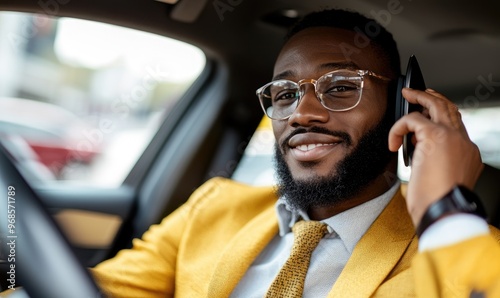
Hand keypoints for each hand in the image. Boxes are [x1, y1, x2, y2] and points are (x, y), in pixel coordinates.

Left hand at [388, 88, 483, 225]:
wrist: (444, 211)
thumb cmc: (439, 204)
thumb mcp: (439, 181)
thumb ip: (433, 164)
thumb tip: (418, 157)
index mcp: (467, 154)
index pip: (455, 127)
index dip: (438, 119)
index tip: (423, 118)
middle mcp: (463, 142)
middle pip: (450, 110)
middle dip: (433, 99)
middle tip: (418, 94)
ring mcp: (452, 137)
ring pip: (438, 105)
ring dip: (420, 97)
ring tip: (407, 94)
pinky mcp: (435, 136)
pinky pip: (412, 119)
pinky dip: (398, 128)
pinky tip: (393, 141)